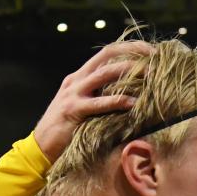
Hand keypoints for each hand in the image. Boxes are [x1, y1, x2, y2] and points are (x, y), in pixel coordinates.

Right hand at [32, 41, 153, 160]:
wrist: (41, 147)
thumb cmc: (67, 130)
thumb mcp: (84, 107)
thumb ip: (100, 97)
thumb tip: (129, 96)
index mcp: (79, 76)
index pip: (106, 53)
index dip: (129, 48)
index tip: (150, 51)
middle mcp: (76, 80)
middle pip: (107, 55)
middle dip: (133, 52)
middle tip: (156, 57)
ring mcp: (73, 93)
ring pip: (103, 74)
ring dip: (128, 71)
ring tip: (150, 74)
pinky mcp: (73, 110)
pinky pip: (98, 103)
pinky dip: (116, 101)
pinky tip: (132, 103)